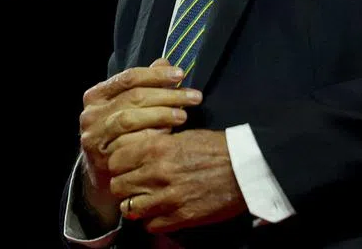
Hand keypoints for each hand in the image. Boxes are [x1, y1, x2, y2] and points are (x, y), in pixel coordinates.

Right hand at [78, 58, 203, 221]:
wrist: (106, 173)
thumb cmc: (123, 133)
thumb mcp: (130, 106)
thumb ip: (146, 84)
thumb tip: (165, 62)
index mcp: (96, 95)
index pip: (129, 77)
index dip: (156, 74)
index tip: (180, 75)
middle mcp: (91, 114)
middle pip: (134, 97)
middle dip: (167, 95)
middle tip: (194, 97)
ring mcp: (94, 136)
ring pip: (130, 119)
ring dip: (161, 115)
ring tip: (184, 115)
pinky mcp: (101, 158)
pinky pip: (130, 143)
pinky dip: (151, 136)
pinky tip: (169, 135)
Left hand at [107, 129, 247, 233]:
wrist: (245, 167)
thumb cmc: (218, 148)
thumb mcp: (184, 136)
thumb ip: (157, 145)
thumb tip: (138, 153)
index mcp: (157, 148)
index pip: (116, 160)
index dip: (119, 165)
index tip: (125, 167)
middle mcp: (157, 173)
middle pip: (118, 186)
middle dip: (124, 186)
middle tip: (134, 186)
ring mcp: (168, 198)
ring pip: (130, 209)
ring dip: (135, 205)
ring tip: (145, 201)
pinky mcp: (180, 217)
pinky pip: (150, 225)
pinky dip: (152, 221)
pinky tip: (160, 213)